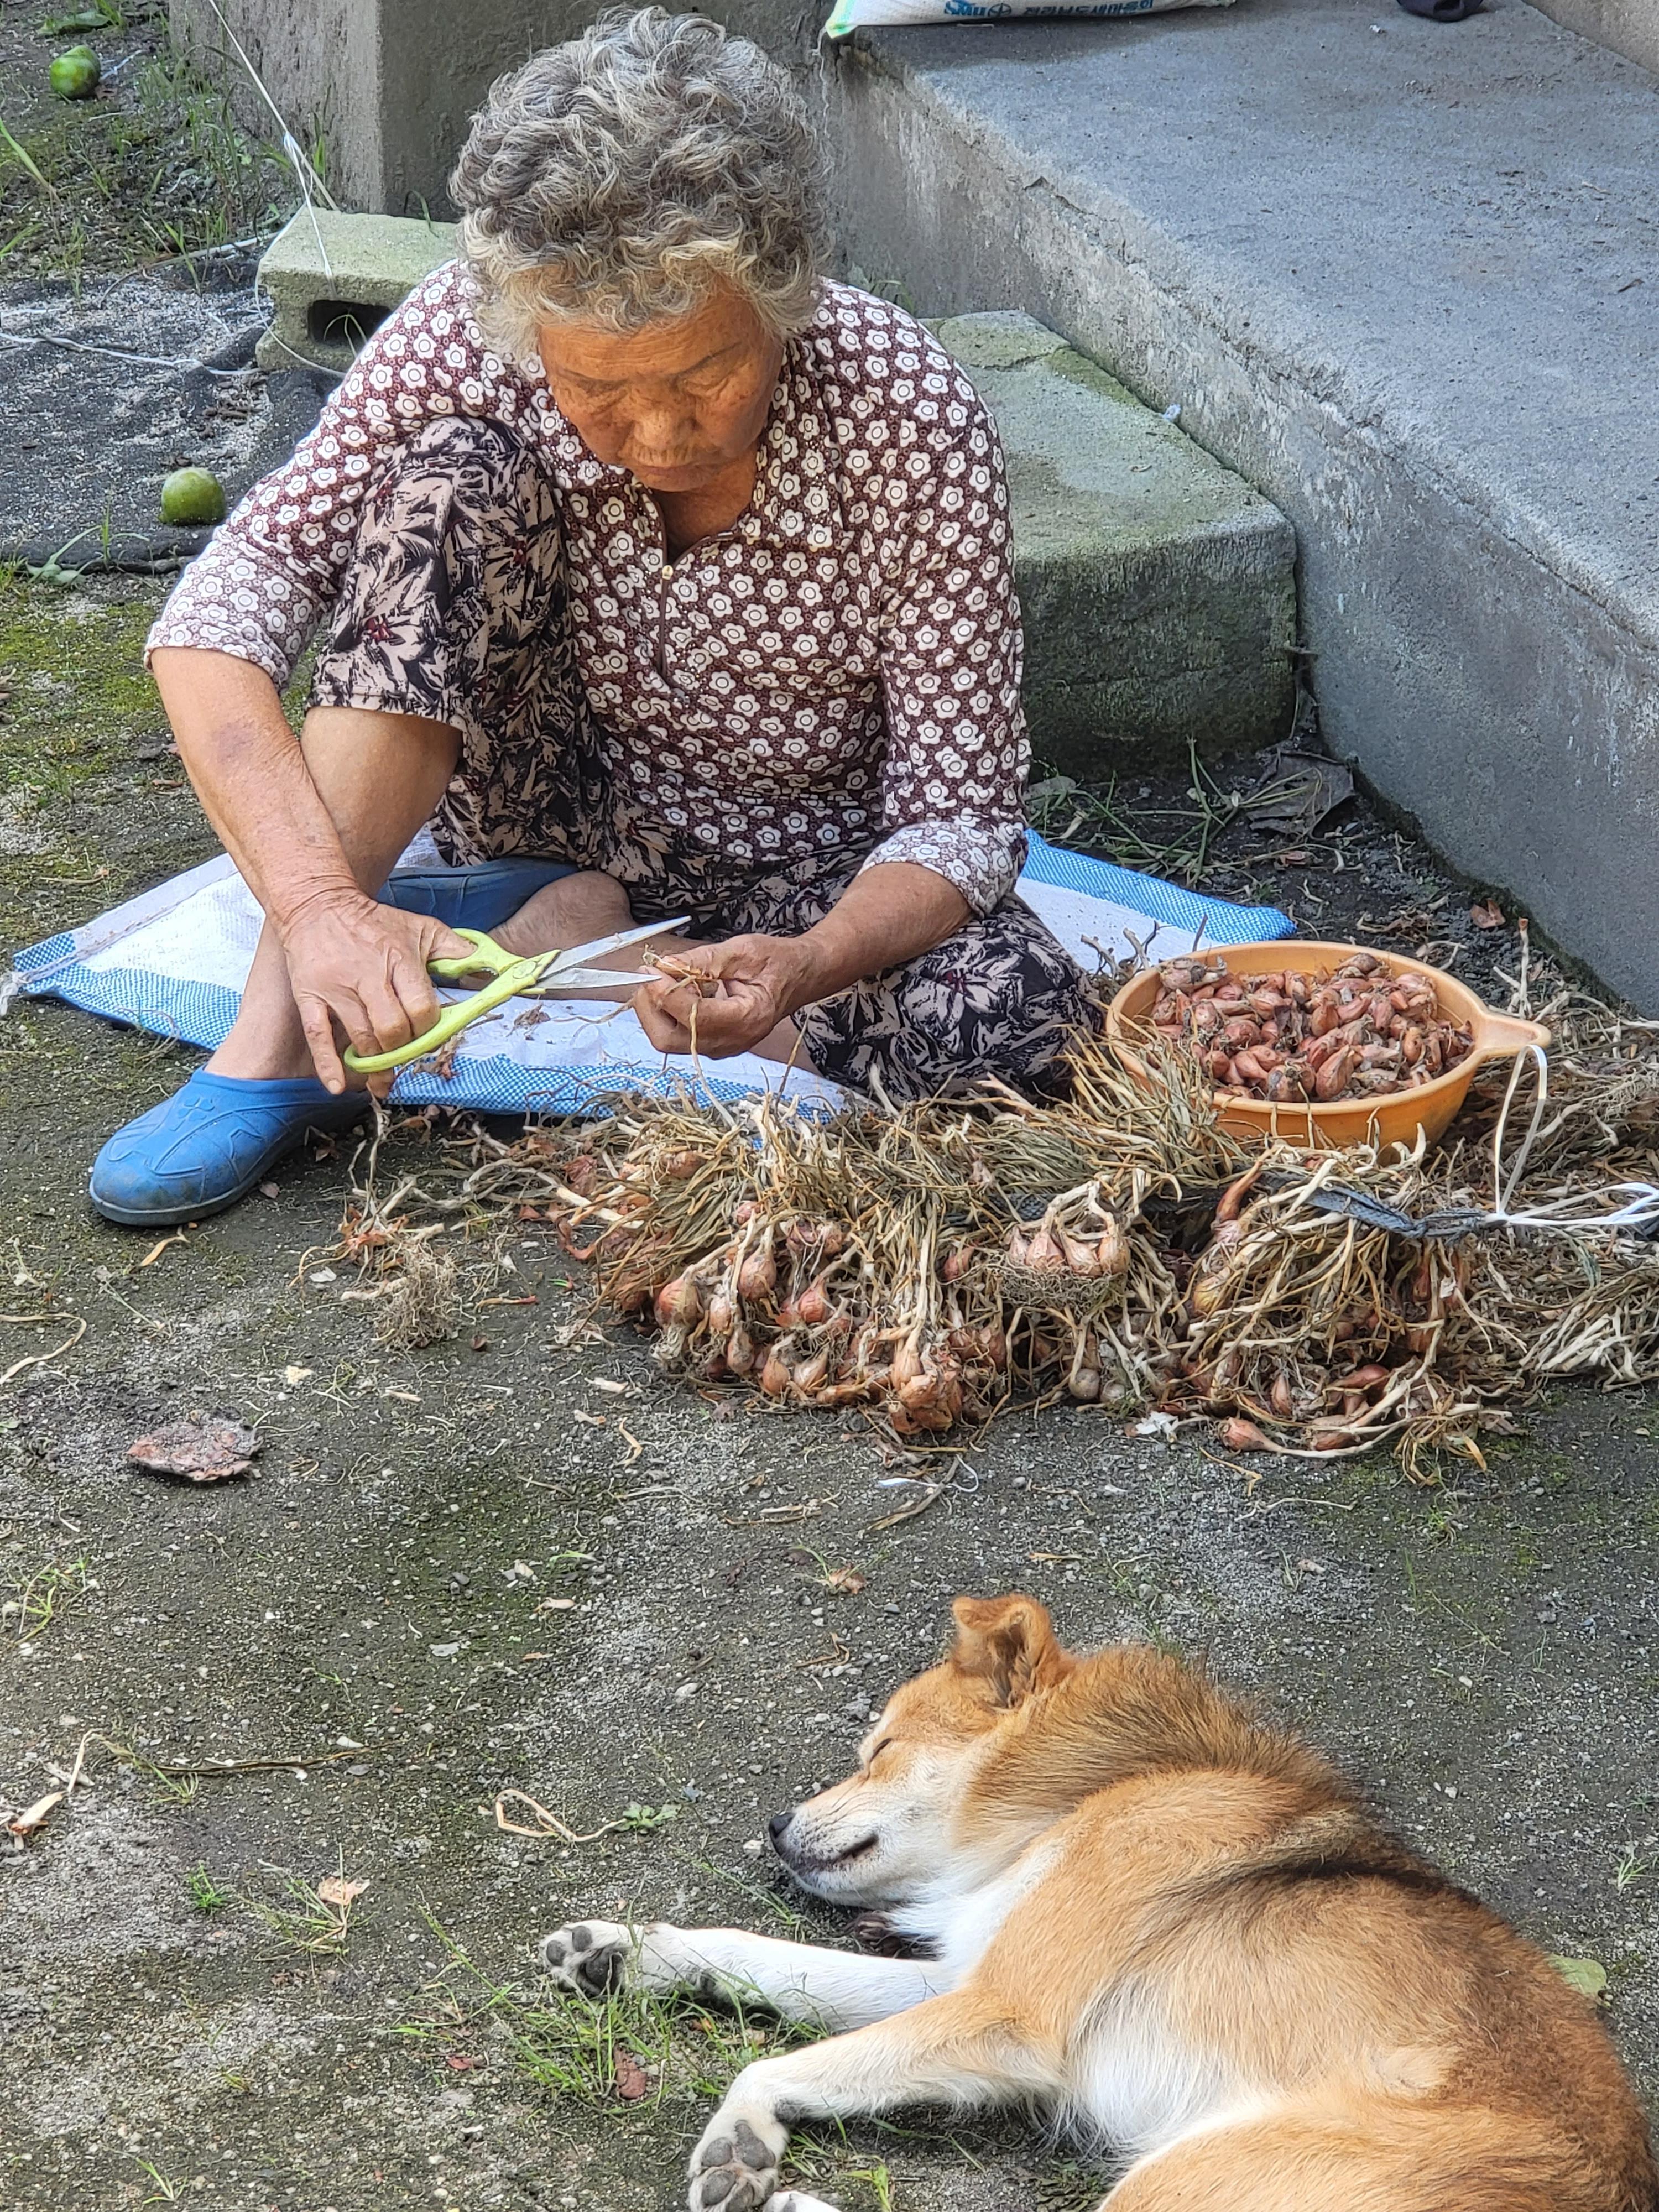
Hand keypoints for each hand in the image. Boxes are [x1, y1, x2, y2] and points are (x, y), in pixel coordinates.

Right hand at [278, 892, 471, 1093]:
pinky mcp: (310, 996)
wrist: (317, 903)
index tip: (427, 1032)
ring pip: (362, 1038)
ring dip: (376, 1063)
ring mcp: (336, 988)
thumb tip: (488, 966)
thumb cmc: (373, 922)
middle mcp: (367, 975)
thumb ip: (455, 950)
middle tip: (406, 1052)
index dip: (428, 1028)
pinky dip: (328, 1064)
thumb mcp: (420, 927)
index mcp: (398, 958)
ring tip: (383, 1078)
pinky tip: (338, 1085)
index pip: (421, 1008)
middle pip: (393, 1028)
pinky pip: (318, 1036)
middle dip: (404, 1047)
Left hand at [634, 933, 820, 1059]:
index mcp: (747, 1018)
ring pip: (668, 1039)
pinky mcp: (712, 1043)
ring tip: (665, 977)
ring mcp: (721, 1047)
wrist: (800, 977)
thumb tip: (664, 965)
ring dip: (656, 1007)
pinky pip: (677, 1033)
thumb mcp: (741, 951)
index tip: (651, 968)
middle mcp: (732, 1041)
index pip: (692, 1017)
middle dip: (650, 1007)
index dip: (664, 993)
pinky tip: (679, 988)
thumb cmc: (777, 962)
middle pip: (669, 1040)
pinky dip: (667, 1010)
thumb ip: (701, 960)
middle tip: (647, 974)